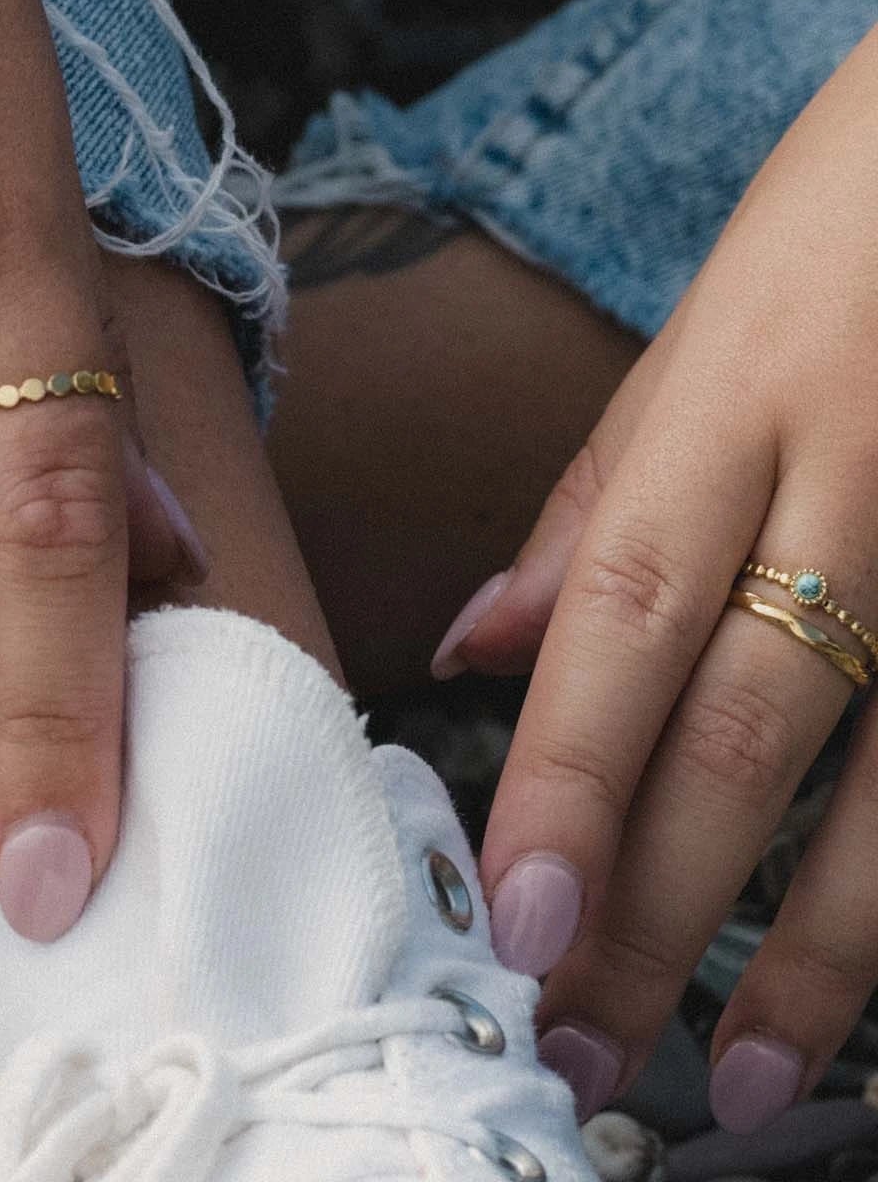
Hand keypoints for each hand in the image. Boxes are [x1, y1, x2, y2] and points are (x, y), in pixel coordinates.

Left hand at [443, 22, 877, 1128]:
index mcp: (735, 405)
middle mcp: (858, 483)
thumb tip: (471, 647)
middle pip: (747, 725)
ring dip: (815, 954)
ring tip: (737, 1082)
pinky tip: (877, 992)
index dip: (572, 774)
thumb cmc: (846, 226)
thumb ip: (597, 499)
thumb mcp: (705, 327)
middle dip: (663, 906)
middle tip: (581, 1049)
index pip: (628, 611)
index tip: (516, 917)